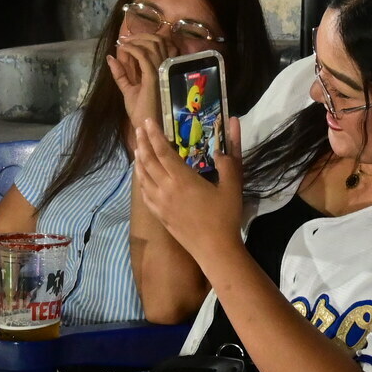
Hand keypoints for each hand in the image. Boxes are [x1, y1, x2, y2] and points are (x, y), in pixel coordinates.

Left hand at [106, 29, 173, 128]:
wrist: (145, 127)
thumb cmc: (141, 112)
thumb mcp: (128, 89)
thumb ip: (120, 74)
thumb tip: (110, 57)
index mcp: (160, 72)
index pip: (157, 46)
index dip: (142, 39)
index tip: (126, 40)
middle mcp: (163, 69)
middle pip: (157, 41)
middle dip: (140, 36)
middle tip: (125, 39)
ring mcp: (160, 72)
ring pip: (152, 45)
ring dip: (136, 40)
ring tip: (124, 43)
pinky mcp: (153, 77)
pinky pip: (143, 56)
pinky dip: (133, 49)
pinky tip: (124, 49)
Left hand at [130, 115, 245, 268]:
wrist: (214, 249)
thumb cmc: (225, 216)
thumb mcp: (232, 185)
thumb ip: (229, 158)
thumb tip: (233, 128)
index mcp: (182, 179)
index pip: (162, 151)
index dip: (154, 134)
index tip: (148, 121)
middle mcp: (166, 189)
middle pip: (148, 161)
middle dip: (143, 143)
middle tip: (139, 129)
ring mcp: (160, 203)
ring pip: (143, 177)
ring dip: (139, 161)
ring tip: (138, 149)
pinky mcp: (160, 216)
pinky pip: (144, 194)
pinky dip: (141, 181)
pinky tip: (142, 178)